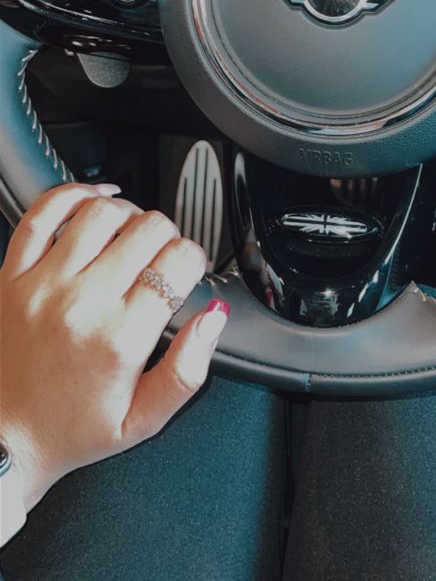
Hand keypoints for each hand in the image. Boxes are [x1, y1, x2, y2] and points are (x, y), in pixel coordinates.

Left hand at [0, 183, 228, 511]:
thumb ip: (188, 371)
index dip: (194, 259)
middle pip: (148, 229)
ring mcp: (43, 284)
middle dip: (168, 236)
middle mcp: (81, 303)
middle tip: (162, 258)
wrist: (3, 441)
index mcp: (119, 339)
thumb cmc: (70, 429)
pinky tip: (93, 202)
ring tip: (131, 235)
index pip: (178, 261)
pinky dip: (73, 194)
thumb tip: (214, 318)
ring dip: (128, 214)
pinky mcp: (12, 275)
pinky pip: (43, 213)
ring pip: (102, 212)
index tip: (188, 271)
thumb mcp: (143, 420)